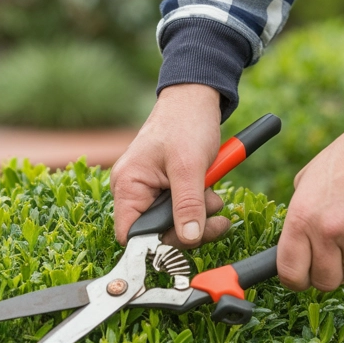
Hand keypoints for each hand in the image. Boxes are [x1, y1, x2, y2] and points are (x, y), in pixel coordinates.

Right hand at [111, 84, 231, 246]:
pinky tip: (210, 191)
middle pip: (157, 234)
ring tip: (212, 194)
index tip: (186, 239)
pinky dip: (200, 206)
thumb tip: (188, 239)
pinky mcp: (167, 189)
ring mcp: (151, 191)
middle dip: (189, 229)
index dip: (156, 244)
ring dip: (200, 216)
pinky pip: (183, 210)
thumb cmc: (186, 123)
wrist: (197, 98)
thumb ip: (188, 205)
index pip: (130, 234)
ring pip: (175, 224)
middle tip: (214, 218)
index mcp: (128, 185)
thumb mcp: (189, 166)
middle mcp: (134, 191)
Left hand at [278, 126, 343, 290]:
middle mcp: (326, 232)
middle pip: (323, 282)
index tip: (302, 276)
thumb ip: (301, 213)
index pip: (289, 272)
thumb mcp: (309, 179)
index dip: (296, 279)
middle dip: (328, 275)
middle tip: (334, 259)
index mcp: (301, 217)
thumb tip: (296, 243)